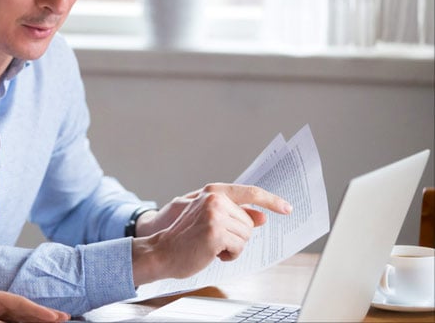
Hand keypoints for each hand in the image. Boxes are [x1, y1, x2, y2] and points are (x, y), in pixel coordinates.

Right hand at [131, 184, 291, 285]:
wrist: (162, 252)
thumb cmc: (186, 238)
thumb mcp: (212, 221)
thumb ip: (236, 216)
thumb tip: (262, 217)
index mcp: (213, 192)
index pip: (250, 192)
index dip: (271, 200)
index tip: (287, 208)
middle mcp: (214, 199)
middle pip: (249, 222)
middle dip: (238, 236)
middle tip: (216, 240)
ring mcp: (215, 215)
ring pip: (246, 236)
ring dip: (233, 247)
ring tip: (212, 247)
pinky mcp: (215, 233)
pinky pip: (239, 248)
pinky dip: (229, 255)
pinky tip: (212, 254)